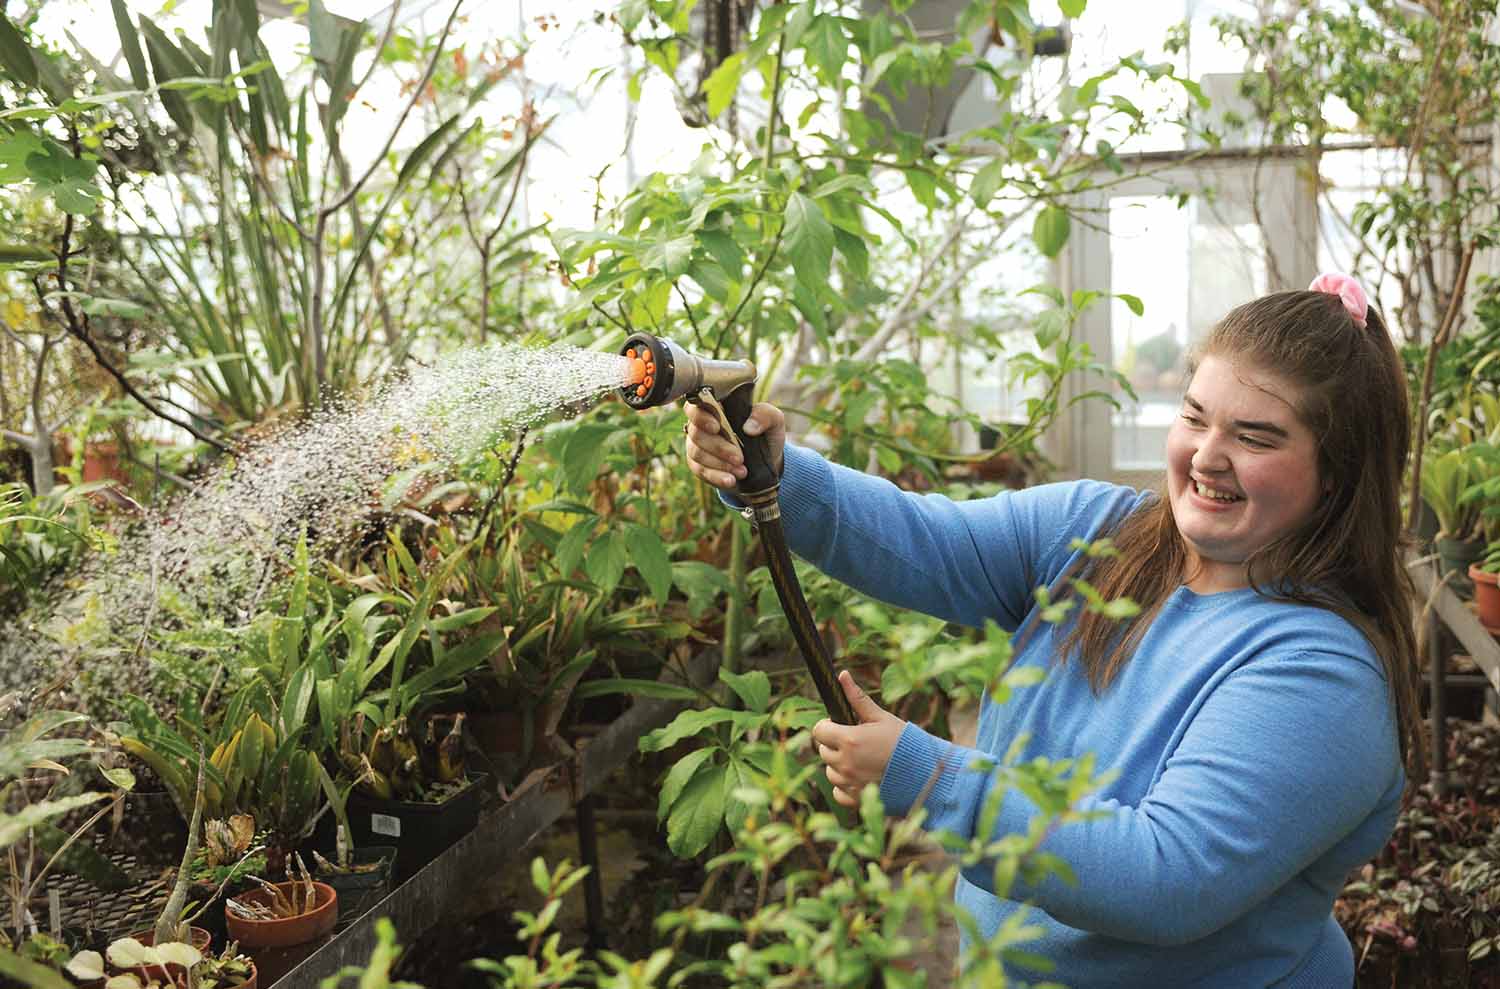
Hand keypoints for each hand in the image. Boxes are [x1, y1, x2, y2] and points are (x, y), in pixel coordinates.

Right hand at [683, 401, 785, 490]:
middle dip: (718, 447)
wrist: (766, 464)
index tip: (716, 427)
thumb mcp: (774, 421)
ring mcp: (697, 446)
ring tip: (742, 471)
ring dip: (720, 463)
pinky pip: (700, 471)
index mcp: (716, 408)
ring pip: (697, 453)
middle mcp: (701, 426)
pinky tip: (731, 480)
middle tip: (739, 457)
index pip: (696, 406)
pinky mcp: (699, 466)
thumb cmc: (765, 435)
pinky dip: (717, 476)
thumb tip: (749, 427)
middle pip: (696, 433)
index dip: (701, 416)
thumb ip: (765, 415)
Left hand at [811, 670, 905, 807]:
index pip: (819, 731)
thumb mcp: (881, 717)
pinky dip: (845, 786)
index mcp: (849, 740)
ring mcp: (850, 783)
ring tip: (861, 759)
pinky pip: (839, 793)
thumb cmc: (905, 742)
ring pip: (830, 772)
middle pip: (823, 751)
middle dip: (834, 744)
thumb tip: (842, 675)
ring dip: (840, 765)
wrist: (926, 773)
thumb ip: (857, 698)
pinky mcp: (857, 800)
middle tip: (855, 742)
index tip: (839, 725)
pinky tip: (860, 777)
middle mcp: (846, 763)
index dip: (827, 726)